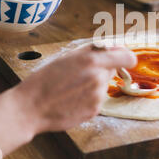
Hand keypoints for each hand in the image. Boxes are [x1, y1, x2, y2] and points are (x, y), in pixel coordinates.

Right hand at [11, 44, 136, 132]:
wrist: (30, 108)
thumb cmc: (44, 80)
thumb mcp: (66, 56)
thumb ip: (92, 50)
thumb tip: (113, 47)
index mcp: (92, 61)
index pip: (127, 57)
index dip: (126, 57)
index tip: (120, 58)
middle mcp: (98, 78)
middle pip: (112, 70)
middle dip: (101, 70)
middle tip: (80, 73)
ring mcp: (98, 96)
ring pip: (104, 85)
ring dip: (93, 85)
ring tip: (71, 88)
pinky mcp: (94, 111)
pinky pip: (97, 100)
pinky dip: (88, 98)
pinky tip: (71, 99)